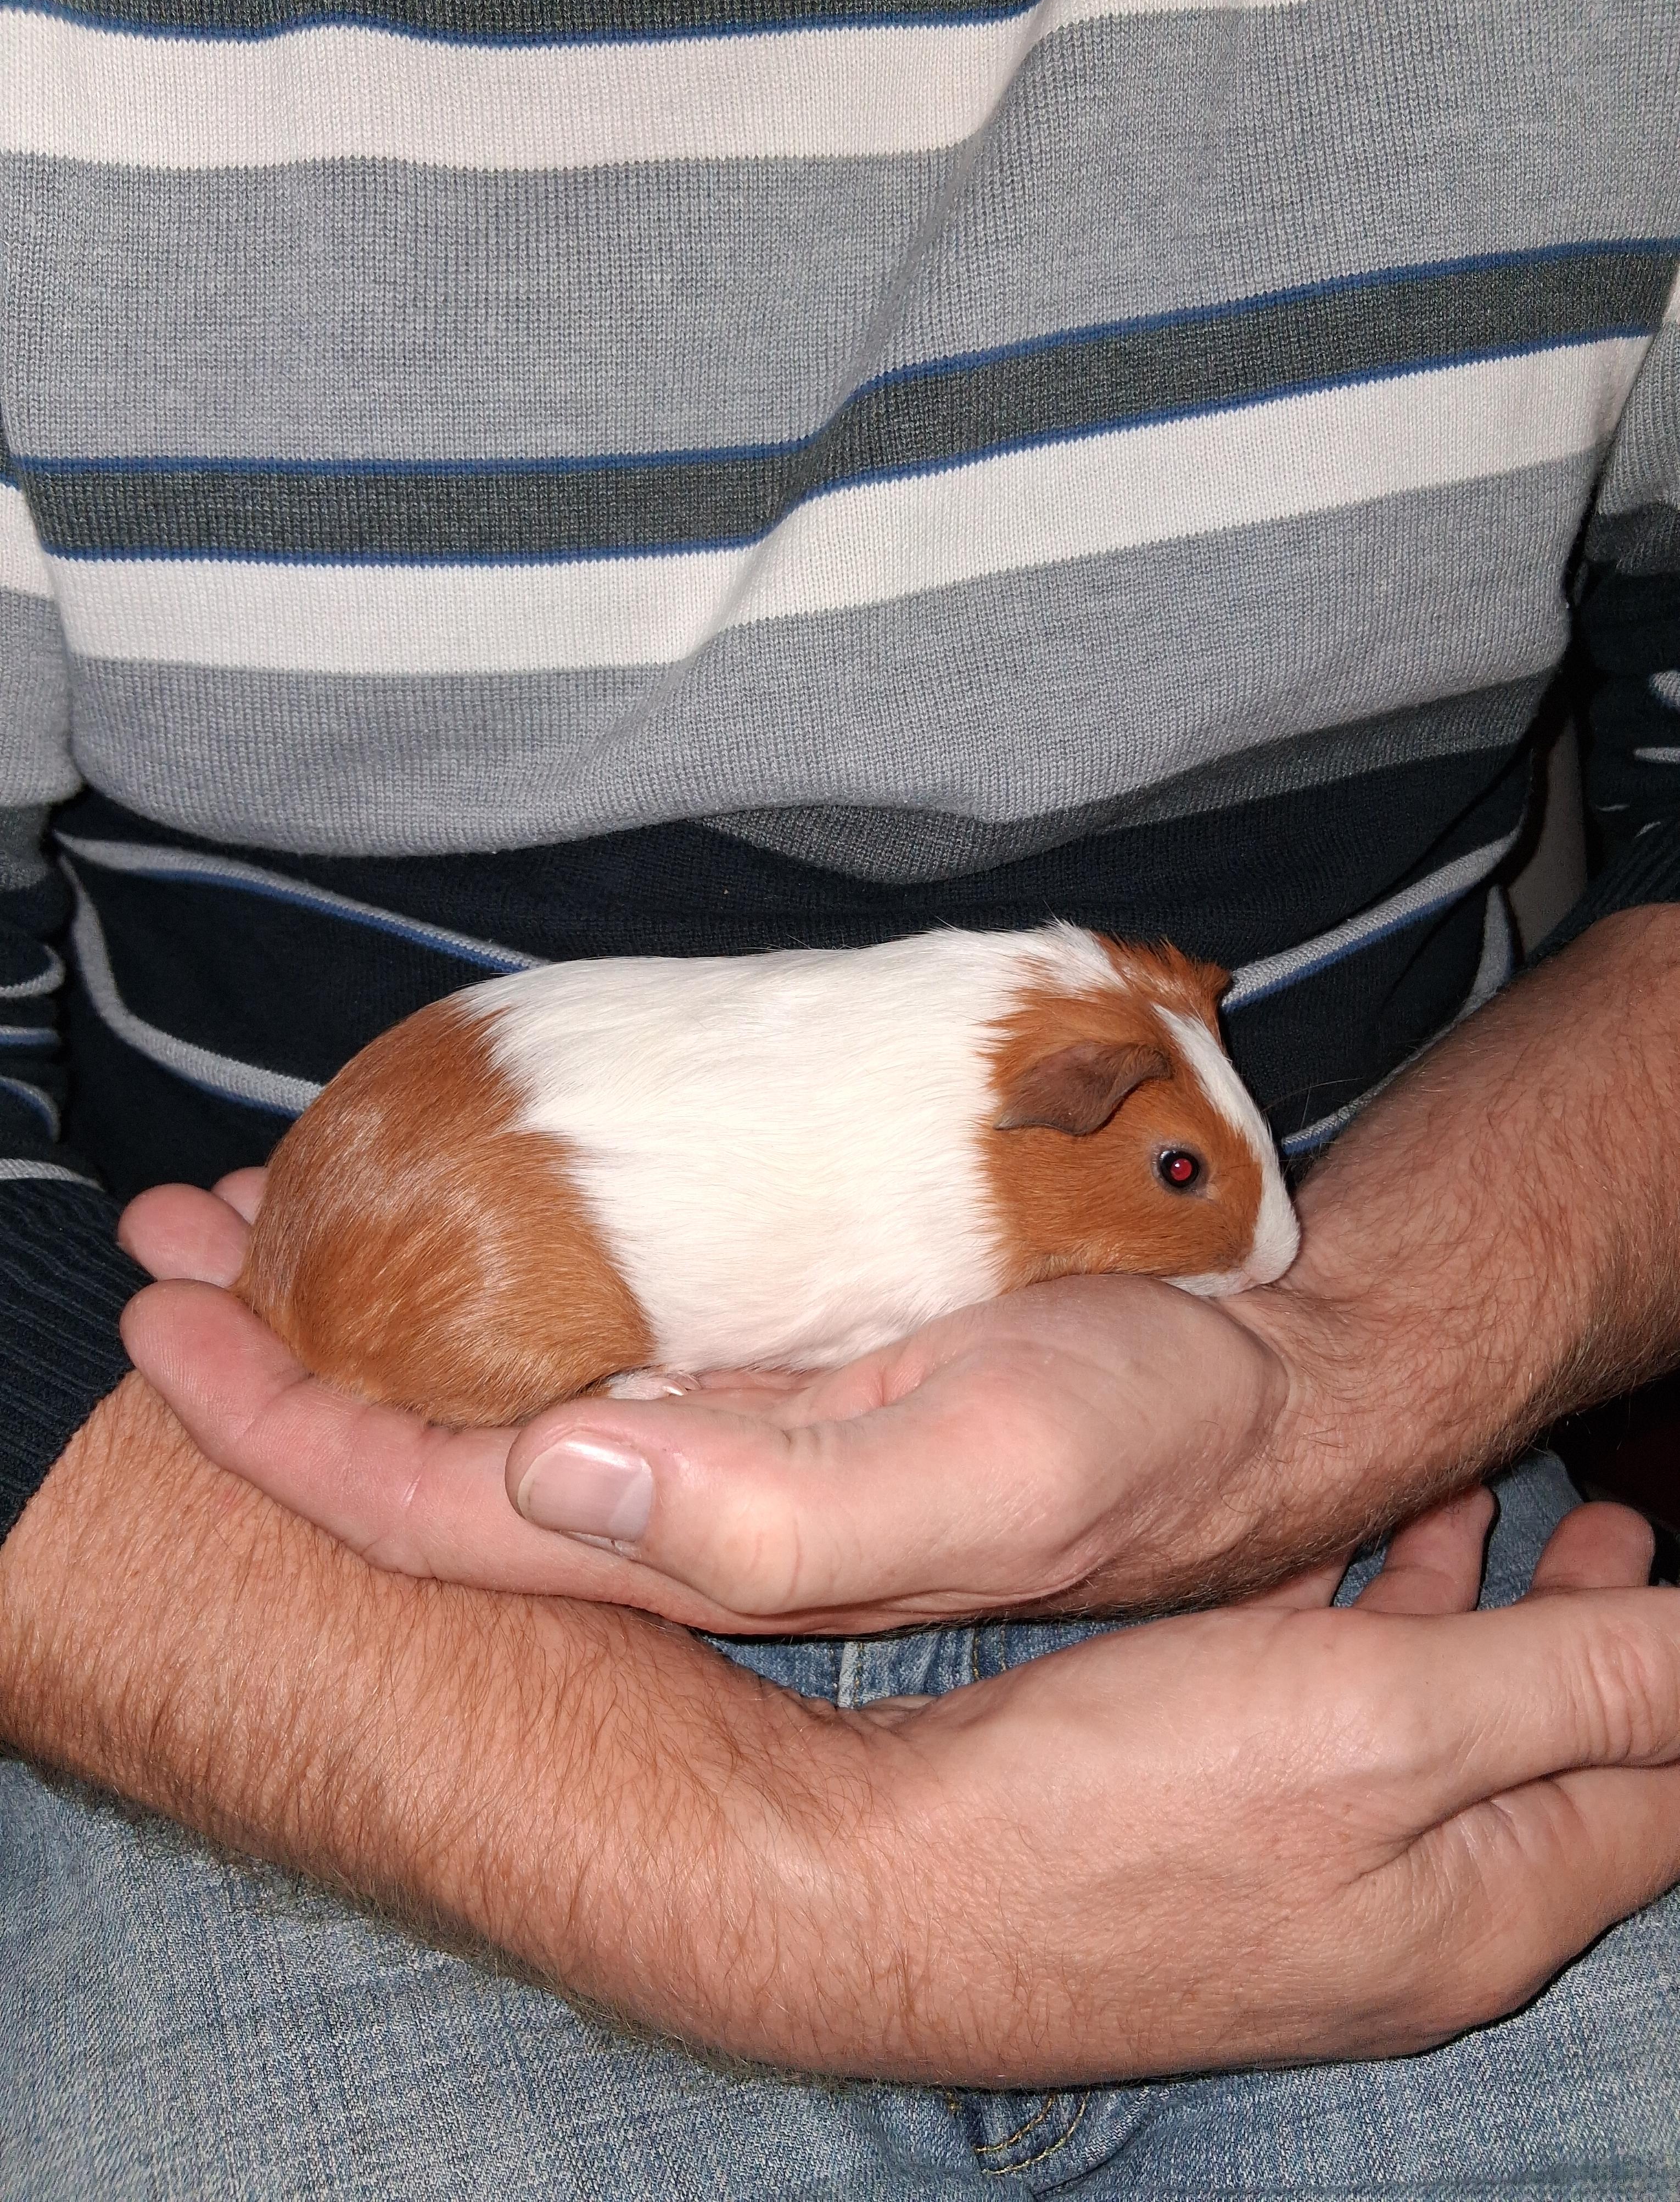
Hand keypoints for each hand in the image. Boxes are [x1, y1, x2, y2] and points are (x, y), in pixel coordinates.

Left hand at [119, 1171, 1310, 1631]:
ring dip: (368, 1296)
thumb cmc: (1148, 1429)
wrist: (1266, 1377)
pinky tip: (454, 1201)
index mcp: (711, 1541)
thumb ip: (778, 1513)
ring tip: (259, 1208)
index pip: (437, 1507)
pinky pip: (582, 1308)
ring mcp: (728, 1412)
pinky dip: (487, 1257)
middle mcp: (690, 1490)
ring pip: (491, 1370)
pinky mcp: (780, 1336)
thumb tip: (551, 1472)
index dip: (286, 1432)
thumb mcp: (983, 1469)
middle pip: (428, 1438)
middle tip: (170, 1236)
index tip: (168, 1327)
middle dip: (283, 1350)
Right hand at [861, 1487, 1679, 2077]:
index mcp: (1482, 1905)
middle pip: (1546, 1757)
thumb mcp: (1387, 1729)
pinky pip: (1315, 1716)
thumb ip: (1577, 1688)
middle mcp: (1402, 1911)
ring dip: (1466, 1611)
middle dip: (1591, 1640)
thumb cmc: (1123, 1807)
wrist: (878, 1882)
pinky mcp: (1199, 1834)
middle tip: (1609, 1519)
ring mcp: (1296, 1878)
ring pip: (1425, 1725)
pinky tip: (1320, 1559)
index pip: (1657, 1790)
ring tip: (1482, 1506)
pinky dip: (1348, 1628)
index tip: (1672, 1553)